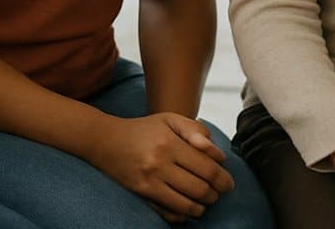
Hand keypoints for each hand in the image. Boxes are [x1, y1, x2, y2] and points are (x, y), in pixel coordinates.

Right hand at [86, 113, 233, 222]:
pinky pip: (168, 212)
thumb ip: (197, 131)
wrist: (106, 141)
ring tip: (206, 200)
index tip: (228, 182)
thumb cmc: (143, 129)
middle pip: (200, 189)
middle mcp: (159, 164)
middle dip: (215, 194)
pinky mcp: (141, 194)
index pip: (207, 168)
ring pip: (187, 204)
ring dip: (202, 206)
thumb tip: (218, 154)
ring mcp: (149, 181)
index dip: (223, 179)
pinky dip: (183, 214)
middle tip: (219, 192)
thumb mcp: (170, 120)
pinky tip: (189, 208)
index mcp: (170, 143)